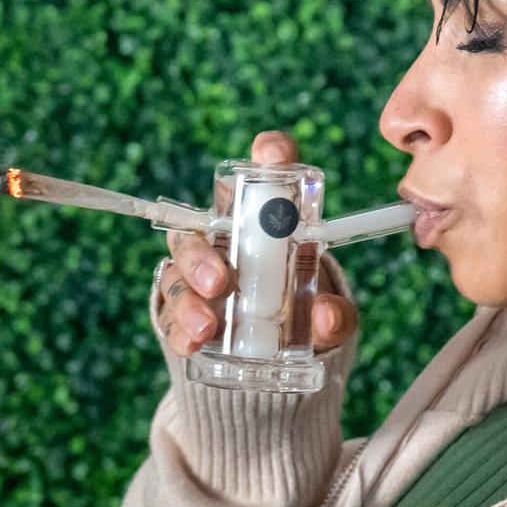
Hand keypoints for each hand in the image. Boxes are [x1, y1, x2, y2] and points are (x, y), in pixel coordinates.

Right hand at [156, 129, 358, 355]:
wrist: (276, 351)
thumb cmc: (304, 311)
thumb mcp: (327, 314)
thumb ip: (336, 316)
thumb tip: (327, 318)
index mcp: (270, 219)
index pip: (268, 173)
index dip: (271, 156)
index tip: (274, 154)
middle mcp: (229, 234)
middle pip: (205, 224)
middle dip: (206, 251)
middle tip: (222, 281)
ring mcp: (200, 269)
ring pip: (180, 267)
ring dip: (189, 295)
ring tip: (208, 326)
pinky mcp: (181, 306)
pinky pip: (170, 311)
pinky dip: (179, 326)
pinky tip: (193, 342)